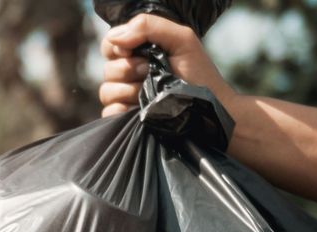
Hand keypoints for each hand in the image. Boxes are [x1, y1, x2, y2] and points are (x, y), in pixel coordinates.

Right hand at [99, 13, 236, 116]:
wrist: (211, 109)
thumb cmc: (200, 74)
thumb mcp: (181, 39)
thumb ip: (148, 26)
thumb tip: (116, 38)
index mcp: (138, 53)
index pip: (110, 43)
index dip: (118, 47)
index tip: (137, 52)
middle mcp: (129, 75)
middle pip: (107, 68)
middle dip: (128, 69)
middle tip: (150, 71)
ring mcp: (127, 99)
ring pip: (106, 90)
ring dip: (128, 90)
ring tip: (150, 94)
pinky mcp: (127, 120)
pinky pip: (109, 113)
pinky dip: (121, 111)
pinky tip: (138, 110)